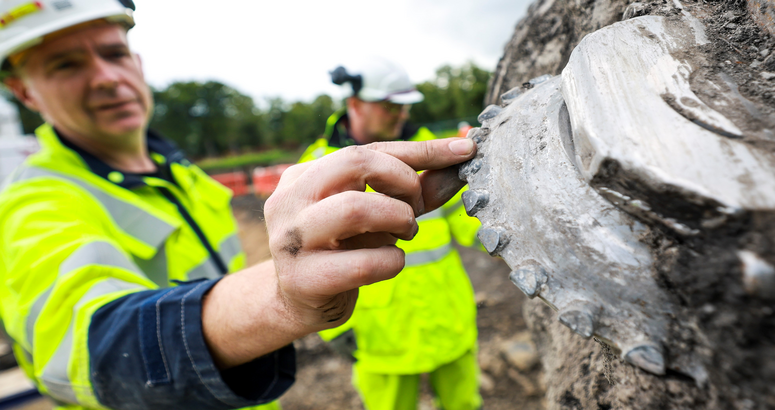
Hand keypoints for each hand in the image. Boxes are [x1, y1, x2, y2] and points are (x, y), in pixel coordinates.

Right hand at [265, 138, 475, 331]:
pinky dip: (393, 261)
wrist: (297, 305)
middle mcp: (291, 200)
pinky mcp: (304, 280)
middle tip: (416, 208)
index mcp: (305, 176)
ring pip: (355, 209)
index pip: (369, 150)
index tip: (463, 150)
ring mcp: (291, 240)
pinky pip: (364, 263)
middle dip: (404, 181)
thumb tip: (459, 164)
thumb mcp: (377, 215)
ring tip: (404, 234)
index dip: (422, 150)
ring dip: (398, 219)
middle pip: (355, 163)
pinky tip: (389, 263)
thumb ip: (415, 191)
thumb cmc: (342, 251)